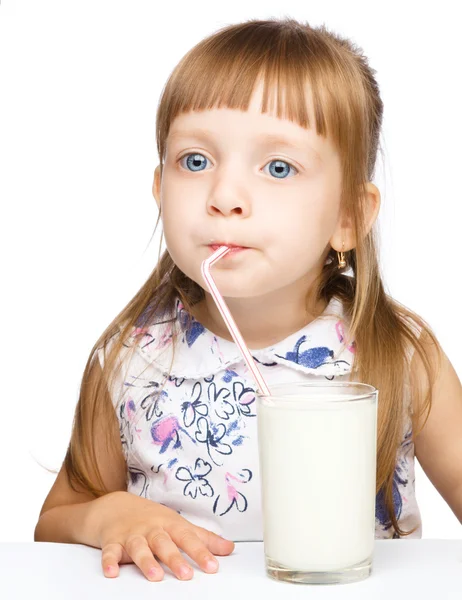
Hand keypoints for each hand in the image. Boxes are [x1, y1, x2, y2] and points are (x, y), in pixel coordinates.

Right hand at [89, 491, 234, 580]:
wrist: (117, 507)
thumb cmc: (153, 519)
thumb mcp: (179, 525)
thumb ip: (203, 539)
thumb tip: (229, 548)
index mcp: (170, 526)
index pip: (188, 538)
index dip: (201, 552)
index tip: (213, 567)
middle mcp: (152, 530)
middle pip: (164, 543)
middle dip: (174, 558)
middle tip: (186, 575)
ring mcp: (132, 536)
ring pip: (139, 548)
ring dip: (146, 561)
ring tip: (155, 576)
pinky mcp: (113, 543)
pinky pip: (110, 552)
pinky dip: (109, 561)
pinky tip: (112, 572)